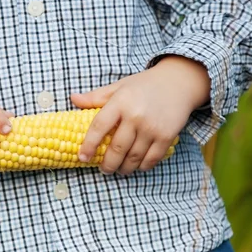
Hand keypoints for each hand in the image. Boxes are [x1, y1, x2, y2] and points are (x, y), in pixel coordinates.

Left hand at [71, 55, 209, 174]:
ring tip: (119, 170)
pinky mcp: (166, 136)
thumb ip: (95, 96)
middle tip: (104, 169)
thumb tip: (72, 98)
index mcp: (120, 102)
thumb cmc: (144, 85)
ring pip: (133, 158)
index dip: (88, 145)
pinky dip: (141, 166)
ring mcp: (152, 127)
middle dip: (108, 164)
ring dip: (123, 168)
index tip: (83, 157)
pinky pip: (151, 159)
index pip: (99, 127)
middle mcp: (135, 116)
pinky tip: (136, 166)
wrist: (178, 82)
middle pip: (117, 149)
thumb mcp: (118, 86)